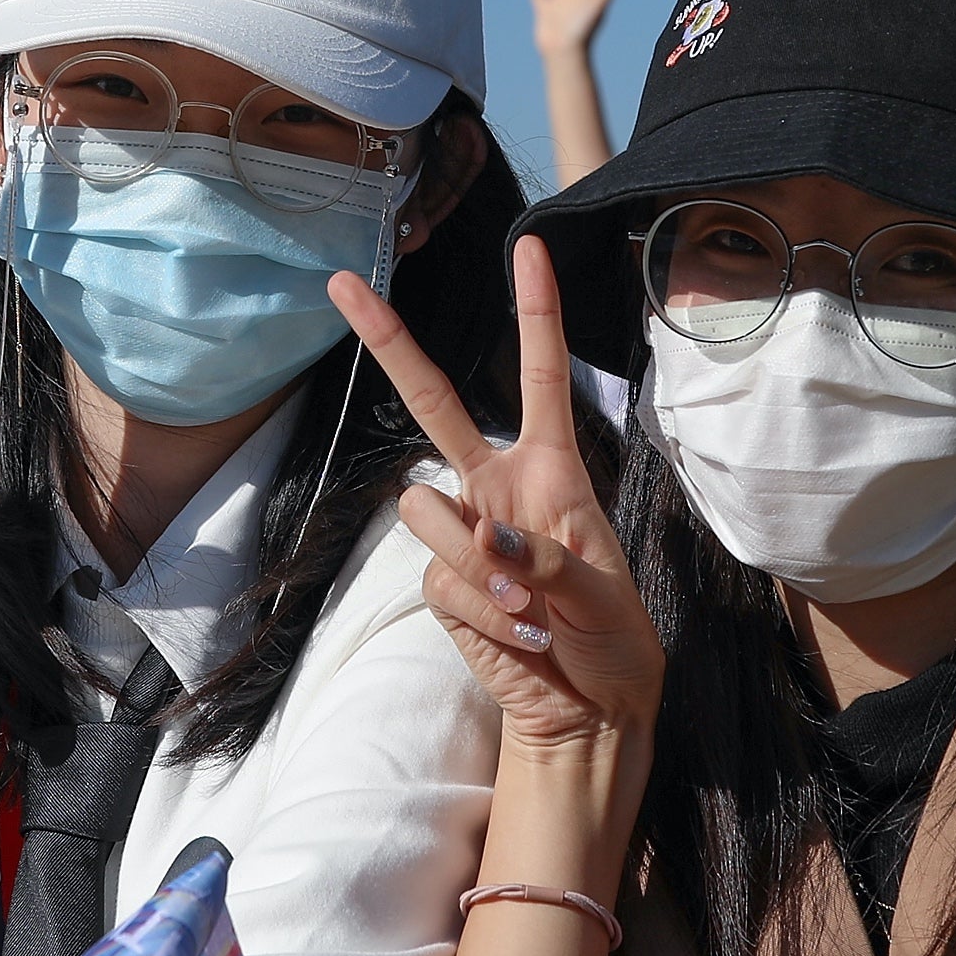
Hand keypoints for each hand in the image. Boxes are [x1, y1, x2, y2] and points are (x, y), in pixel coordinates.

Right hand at [331, 237, 662, 749]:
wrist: (589, 710)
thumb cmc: (613, 641)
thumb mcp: (602, 594)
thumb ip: (545, 558)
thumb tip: (484, 533)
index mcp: (552, 471)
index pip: (540, 377)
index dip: (535, 311)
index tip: (530, 245)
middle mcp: (498, 488)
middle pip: (432, 404)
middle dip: (388, 342)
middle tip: (342, 285)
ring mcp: (463, 534)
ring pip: (425, 512)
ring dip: (478, 565)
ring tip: (530, 608)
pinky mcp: (441, 583)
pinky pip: (438, 578)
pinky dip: (482, 609)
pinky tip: (520, 635)